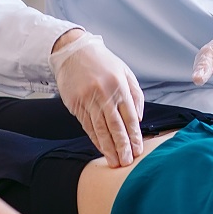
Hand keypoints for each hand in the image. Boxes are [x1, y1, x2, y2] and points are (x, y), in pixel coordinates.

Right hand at [50, 31, 144, 166]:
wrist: (73, 51)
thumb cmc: (102, 62)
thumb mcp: (125, 72)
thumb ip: (135, 94)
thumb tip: (139, 119)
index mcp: (119, 86)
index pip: (129, 117)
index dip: (134, 136)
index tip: (138, 150)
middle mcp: (104, 94)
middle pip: (115, 126)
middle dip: (122, 146)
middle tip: (127, 162)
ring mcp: (88, 100)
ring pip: (100, 129)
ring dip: (108, 148)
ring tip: (114, 161)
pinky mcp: (75, 104)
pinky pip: (87, 125)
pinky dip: (95, 139)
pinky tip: (100, 148)